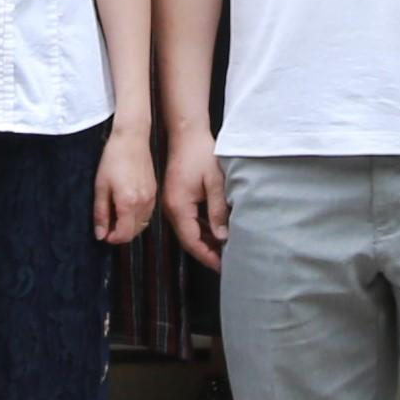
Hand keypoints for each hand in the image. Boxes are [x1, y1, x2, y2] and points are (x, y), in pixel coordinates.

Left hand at [93, 121, 159, 245]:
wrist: (132, 138)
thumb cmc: (113, 159)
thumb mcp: (100, 187)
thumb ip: (101, 213)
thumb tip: (100, 234)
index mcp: (128, 202)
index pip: (124, 234)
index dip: (113, 239)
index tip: (104, 234)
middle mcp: (143, 203)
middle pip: (134, 232)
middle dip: (120, 234)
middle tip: (107, 226)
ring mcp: (151, 197)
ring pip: (142, 224)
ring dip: (129, 226)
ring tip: (115, 216)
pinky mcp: (154, 191)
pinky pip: (148, 213)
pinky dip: (137, 217)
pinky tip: (126, 208)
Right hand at [161, 128, 229, 270]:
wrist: (186, 134)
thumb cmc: (201, 154)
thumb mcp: (215, 182)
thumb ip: (218, 210)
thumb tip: (222, 237)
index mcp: (179, 206)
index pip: (192, 241)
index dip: (207, 256)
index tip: (223, 266)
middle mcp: (172, 208)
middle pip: (188, 240)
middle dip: (207, 253)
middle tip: (228, 263)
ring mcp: (173, 203)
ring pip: (189, 231)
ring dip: (205, 242)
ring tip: (225, 251)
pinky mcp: (177, 198)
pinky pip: (189, 220)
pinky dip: (202, 229)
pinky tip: (217, 233)